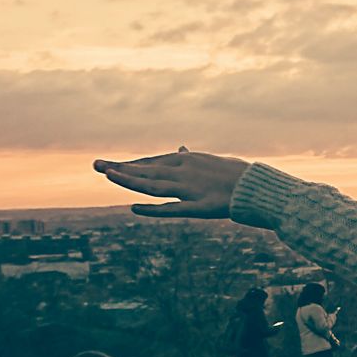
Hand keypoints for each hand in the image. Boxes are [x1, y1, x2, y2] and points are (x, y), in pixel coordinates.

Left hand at [93, 147, 249, 218]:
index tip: (111, 165)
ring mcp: (192, 189)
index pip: (152, 162)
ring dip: (130, 180)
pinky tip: (134, 207)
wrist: (261, 188)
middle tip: (94, 164)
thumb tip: (181, 148)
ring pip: (154, 185)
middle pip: (147, 169)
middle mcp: (186, 172)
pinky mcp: (201, 207)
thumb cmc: (239, 175)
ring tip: (107, 176)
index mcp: (189, 160)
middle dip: (120, 167)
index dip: (130, 164)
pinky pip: (174, 208)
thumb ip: (193, 158)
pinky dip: (153, 208)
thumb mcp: (213, 161)